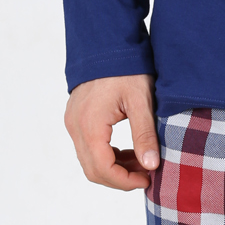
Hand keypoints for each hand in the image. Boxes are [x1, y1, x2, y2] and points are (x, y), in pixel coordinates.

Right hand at [64, 74, 159, 191]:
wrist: (107, 43)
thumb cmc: (127, 69)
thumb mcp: (141, 102)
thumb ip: (145, 135)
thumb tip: (151, 166)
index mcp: (90, 124)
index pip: (102, 169)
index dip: (125, 181)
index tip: (148, 180)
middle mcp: (75, 126)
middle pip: (93, 170)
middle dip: (120, 178)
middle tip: (147, 174)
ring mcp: (73, 122)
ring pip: (89, 160)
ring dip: (114, 167)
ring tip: (142, 162)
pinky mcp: (76, 118)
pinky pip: (88, 147)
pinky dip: (107, 155)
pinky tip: (129, 151)